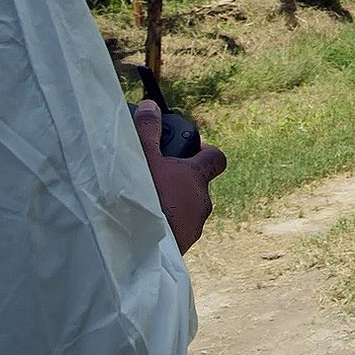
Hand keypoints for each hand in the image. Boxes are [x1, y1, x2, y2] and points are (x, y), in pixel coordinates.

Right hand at [133, 99, 226, 253]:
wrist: (137, 248)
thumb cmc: (144, 197)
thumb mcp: (142, 157)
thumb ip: (148, 130)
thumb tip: (151, 107)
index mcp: (196, 178)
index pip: (217, 158)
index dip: (206, 152)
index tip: (190, 149)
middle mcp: (202, 203)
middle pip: (199, 185)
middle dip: (183, 180)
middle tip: (158, 176)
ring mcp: (194, 227)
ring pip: (189, 209)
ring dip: (175, 203)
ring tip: (148, 202)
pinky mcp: (183, 247)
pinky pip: (179, 229)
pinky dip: (168, 224)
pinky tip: (147, 223)